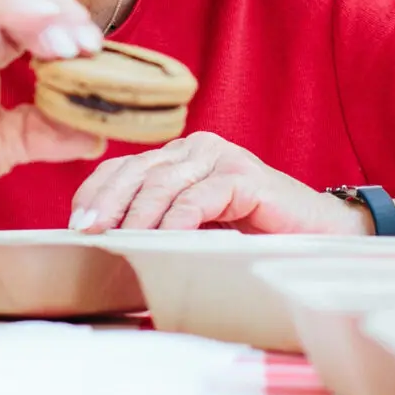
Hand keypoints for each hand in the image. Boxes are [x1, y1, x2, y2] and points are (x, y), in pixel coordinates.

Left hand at [70, 132, 366, 233]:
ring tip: (120, 243)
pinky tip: (164, 242)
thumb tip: (106, 244)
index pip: (123, 167)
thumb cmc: (254, 236)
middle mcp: (196, 149)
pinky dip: (177, 222)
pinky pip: (200, 198)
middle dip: (106, 204)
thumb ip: (159, 223)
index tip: (74, 225)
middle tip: (86, 232)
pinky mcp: (245, 176)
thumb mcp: (196, 227)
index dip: (95, 193)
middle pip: (136, 172)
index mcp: (179, 157)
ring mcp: (221, 158)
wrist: (320, 236)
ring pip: (163, 184)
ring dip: (137, 218)